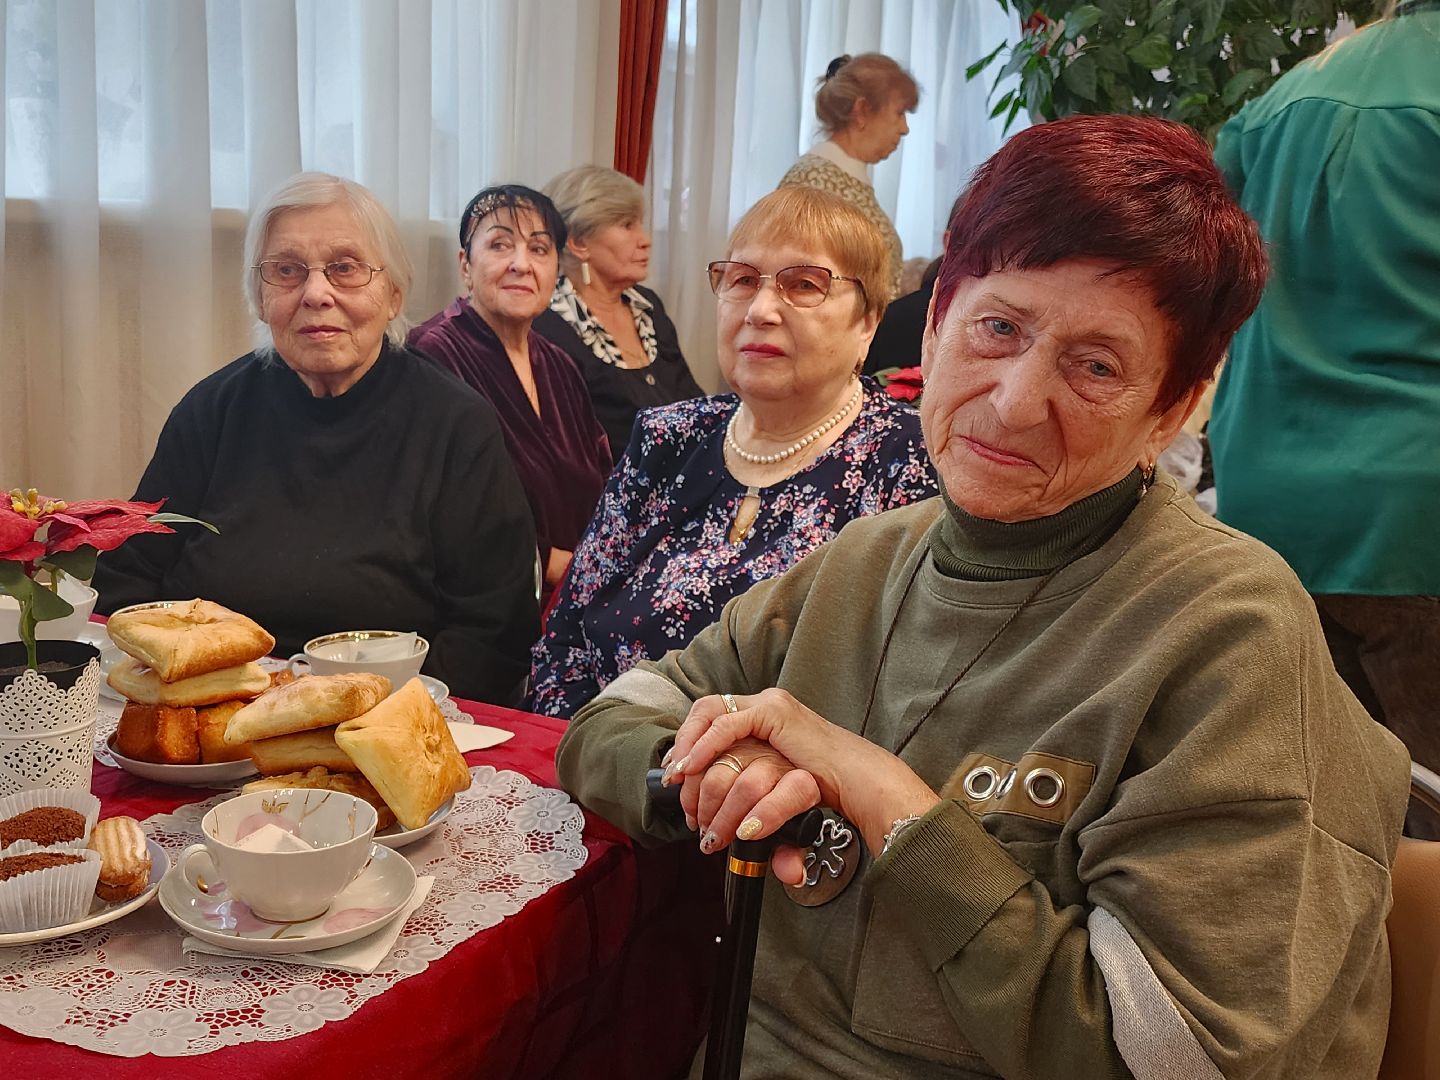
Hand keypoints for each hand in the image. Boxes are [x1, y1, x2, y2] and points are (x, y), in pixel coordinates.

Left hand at [662, 689, 938, 862]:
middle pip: (704, 711)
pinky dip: (705, 746)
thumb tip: (739, 838)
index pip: (710, 720)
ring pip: (710, 713)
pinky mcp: (776, 713)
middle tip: (671, 780)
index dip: (687, 744)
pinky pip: (728, 724)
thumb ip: (754, 809)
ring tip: (678, 776)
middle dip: (683, 745)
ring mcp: (770, 705)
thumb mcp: (776, 796)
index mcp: (762, 721)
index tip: (673, 775)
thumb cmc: (823, 792)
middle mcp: (763, 706)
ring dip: (689, 746)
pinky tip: (693, 768)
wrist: (858, 782)